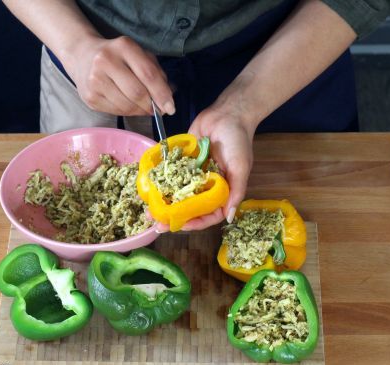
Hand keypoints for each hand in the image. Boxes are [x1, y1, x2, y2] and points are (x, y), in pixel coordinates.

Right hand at [65, 36, 174, 115]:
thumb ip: (156, 74)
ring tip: (143, 107)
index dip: (161, 94)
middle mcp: (106, 61)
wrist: (83, 56)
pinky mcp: (89, 97)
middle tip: (158, 110)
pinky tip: (128, 105)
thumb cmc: (118, 56)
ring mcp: (95, 80)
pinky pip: (116, 112)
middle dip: (151, 105)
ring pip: (126, 106)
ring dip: (140, 111)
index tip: (171, 107)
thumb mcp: (138, 55)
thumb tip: (169, 98)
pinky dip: (127, 112)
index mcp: (123, 47)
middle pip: (137, 93)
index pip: (147, 74)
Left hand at [155, 104, 255, 232]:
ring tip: (148, 210)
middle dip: (174, 216)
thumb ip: (236, 191)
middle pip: (190, 207)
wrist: (227, 112)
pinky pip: (170, 173)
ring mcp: (192, 174)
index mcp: (222, 191)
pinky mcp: (182, 162)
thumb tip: (230, 218)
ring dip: (164, 202)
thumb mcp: (241, 167)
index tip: (181, 225)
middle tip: (157, 224)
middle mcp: (206, 186)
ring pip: (177, 193)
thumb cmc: (238, 140)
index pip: (209, 214)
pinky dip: (160, 181)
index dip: (196, 222)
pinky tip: (148, 187)